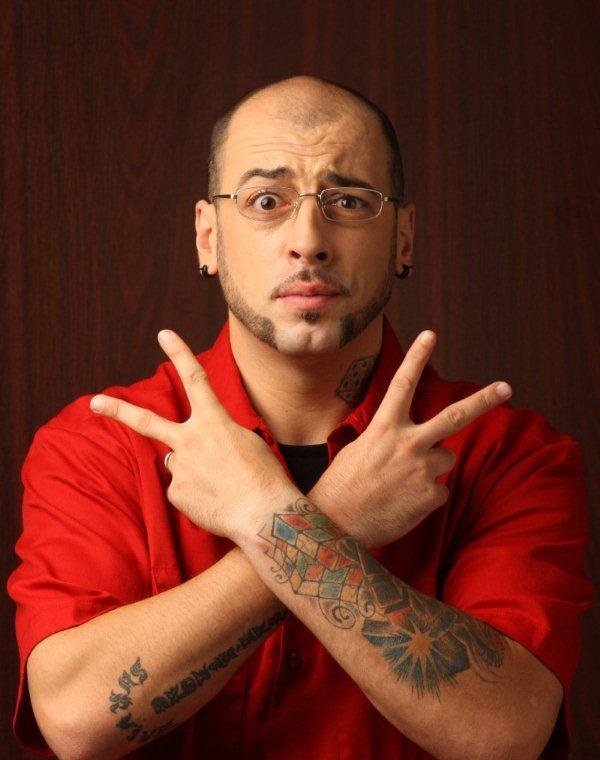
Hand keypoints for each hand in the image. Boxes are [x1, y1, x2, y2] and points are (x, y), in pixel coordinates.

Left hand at [88, 330, 295, 539]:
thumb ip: (217, 435)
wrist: (264, 515)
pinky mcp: (177, 494)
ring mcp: (181, 468)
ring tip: (220, 485)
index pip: (195, 379)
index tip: (164, 335)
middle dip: (118, 411)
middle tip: (94, 402)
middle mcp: (191, 441)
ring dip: (193, 471)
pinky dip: (196, 495)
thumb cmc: (264, 477)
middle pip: (148, 422)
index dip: (179, 353)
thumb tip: (195, 448)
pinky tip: (215, 501)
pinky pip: (182, 490)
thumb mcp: (247, 442)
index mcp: (215, 422)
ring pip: (178, 463)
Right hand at [310, 330, 512, 550]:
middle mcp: (407, 444)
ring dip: (433, 466)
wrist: (338, 525)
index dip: (417, 357)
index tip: (430, 334)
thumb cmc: (343, 485)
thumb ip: (388, 436)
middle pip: (454, 416)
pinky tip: (405, 503)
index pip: (403, 384)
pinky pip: (440, 490)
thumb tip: (410, 437)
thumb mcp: (359, 448)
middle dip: (483, 400)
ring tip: (404, 483)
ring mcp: (422, 470)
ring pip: (446, 458)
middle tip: (506, 387)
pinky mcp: (432, 496)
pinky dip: (427, 496)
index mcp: (384, 428)